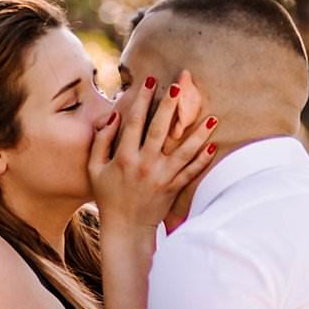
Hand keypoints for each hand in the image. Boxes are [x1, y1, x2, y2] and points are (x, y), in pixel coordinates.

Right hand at [89, 71, 215, 230]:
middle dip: (169, 106)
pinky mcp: (173, 188)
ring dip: (198, 133)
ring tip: (212, 116)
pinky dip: (202, 160)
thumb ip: (101, 141)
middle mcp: (144, 165)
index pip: (134, 122)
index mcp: (123, 157)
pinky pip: (190, 172)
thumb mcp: (95, 169)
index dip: (142, 99)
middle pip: (159, 130)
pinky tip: (213, 145)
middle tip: (180, 85)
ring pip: (183, 151)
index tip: (150, 80)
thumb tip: (114, 115)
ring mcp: (161, 177)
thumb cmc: (108, 196)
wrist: (125, 228)